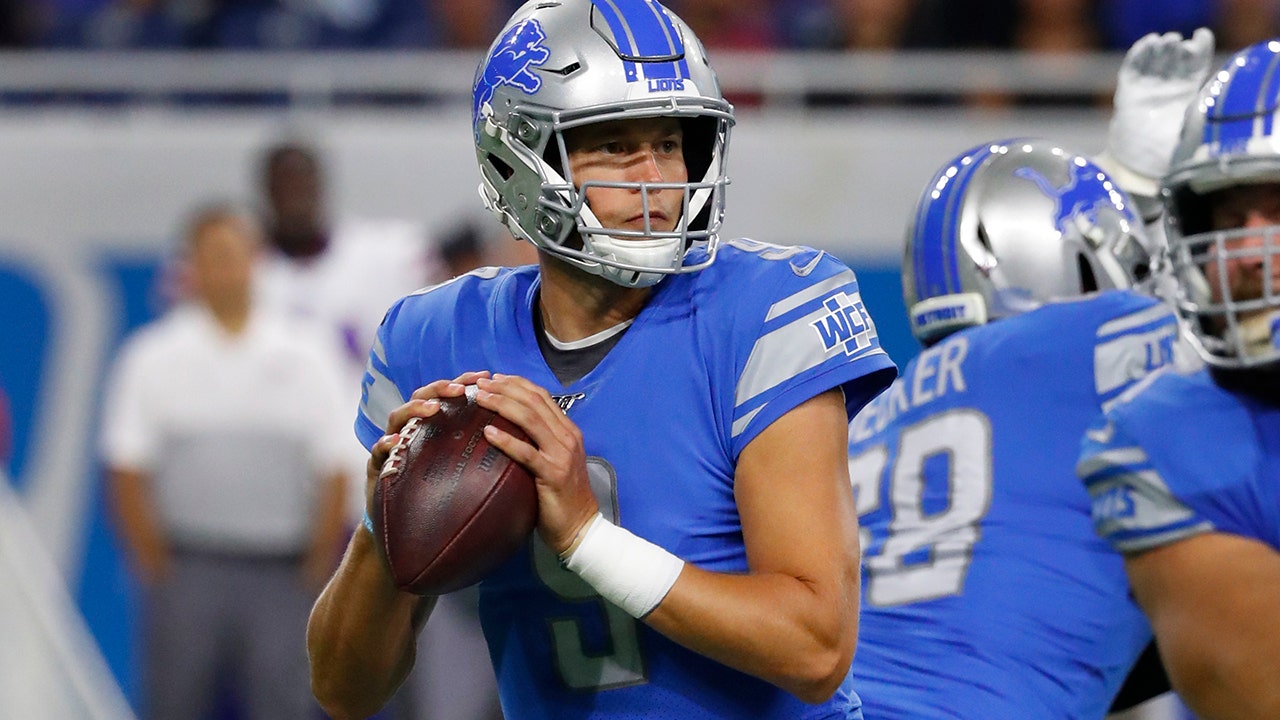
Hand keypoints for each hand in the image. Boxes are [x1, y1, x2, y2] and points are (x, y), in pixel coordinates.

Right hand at [364, 371, 491, 516]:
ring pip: (397, 417)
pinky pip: (377, 450)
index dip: (462, 381)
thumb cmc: (431, 488)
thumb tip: (512, 436)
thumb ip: (474, 446)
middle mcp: (409, 428)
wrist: (400, 520)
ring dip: (415, 409)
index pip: (444, 395)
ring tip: (433, 408)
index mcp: (428, 424)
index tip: (484, 376)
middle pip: (419, 397)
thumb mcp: (455, 463)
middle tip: (460, 389)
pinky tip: (396, 442)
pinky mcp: (377, 464)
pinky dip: (385, 443)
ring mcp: (391, 444)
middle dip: (439, 389)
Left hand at [471, 374, 598, 554]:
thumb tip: (509, 428)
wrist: (580, 526)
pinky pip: (526, 452)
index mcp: (568, 431)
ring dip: (502, 405)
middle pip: (534, 402)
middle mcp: (567, 437)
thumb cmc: (562, 496)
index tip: (495, 378)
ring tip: (480, 399)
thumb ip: (540, 442)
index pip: (541, 396)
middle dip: (505, 388)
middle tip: (480, 383)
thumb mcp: (555, 461)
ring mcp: (562, 454)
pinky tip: (488, 432)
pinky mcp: (553, 474)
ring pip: (530, 420)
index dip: (517, 384)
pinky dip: (506, 440)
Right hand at [1104, 28, 1214, 192]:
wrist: (1140, 166)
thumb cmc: (1170, 153)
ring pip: (1154, 59)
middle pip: (1174, 57)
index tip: (1200, 37)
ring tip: (1165, 40)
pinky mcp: (1127, 92)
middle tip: (1179, 43)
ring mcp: (1147, 89)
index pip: (1195, 63)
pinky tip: (1148, 43)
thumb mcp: (1194, 126)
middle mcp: (1168, 88)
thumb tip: (1212, 87)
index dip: (1199, 47)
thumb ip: (1201, 105)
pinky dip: (1138, 53)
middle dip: (1177, 46)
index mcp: (1187, 93)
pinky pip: (1131, 68)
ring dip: (1160, 46)